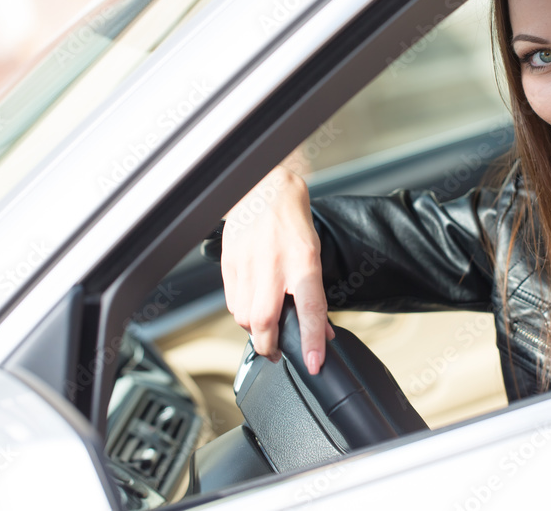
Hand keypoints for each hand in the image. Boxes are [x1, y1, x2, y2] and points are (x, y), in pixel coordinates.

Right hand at [221, 166, 334, 374]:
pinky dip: (242, 314)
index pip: (310, 309)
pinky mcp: (229, 263)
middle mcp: (273, 264)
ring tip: (267, 329)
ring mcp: (247, 264)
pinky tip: (252, 309)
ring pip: (244, 317)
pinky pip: (232, 302)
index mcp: (302, 260)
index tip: (315, 363)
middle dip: (271, 347)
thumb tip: (322, 327)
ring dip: (256, 331)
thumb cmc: (292, 218)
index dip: (312, 341)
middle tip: (279, 353)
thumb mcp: (314, 252)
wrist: (263, 187)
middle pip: (264, 322)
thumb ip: (315, 291)